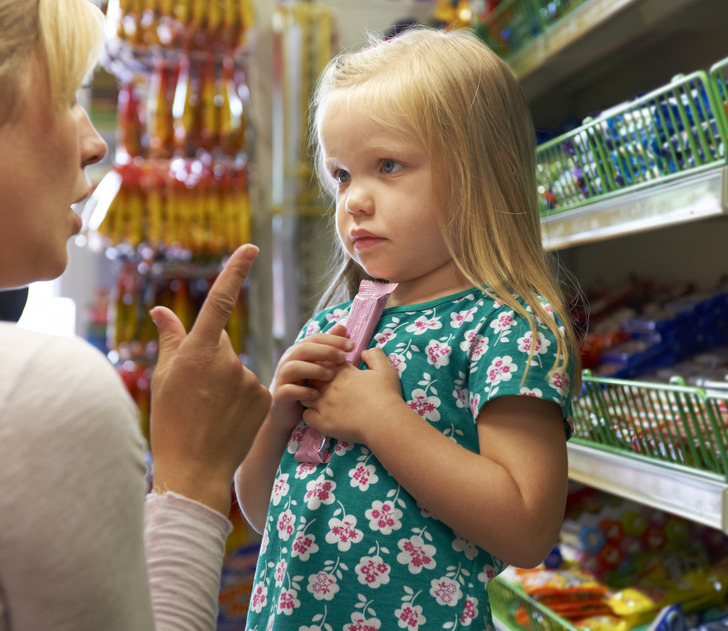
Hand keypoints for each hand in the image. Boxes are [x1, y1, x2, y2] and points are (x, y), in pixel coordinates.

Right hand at [148, 244, 270, 515]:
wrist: (195, 470)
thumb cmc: (170, 424)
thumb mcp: (163, 379)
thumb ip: (170, 340)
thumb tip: (161, 310)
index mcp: (198, 353)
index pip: (219, 302)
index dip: (235, 272)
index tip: (251, 248)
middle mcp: (228, 361)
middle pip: (221, 343)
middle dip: (210, 357)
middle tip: (195, 390)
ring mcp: (250, 380)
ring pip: (237, 368)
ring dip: (225, 381)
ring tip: (210, 411)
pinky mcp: (266, 398)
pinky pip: (252, 388)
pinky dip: (241, 398)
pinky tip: (228, 419)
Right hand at [269, 323, 351, 433]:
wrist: (287, 411)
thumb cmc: (307, 385)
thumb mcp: (318, 365)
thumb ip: (329, 346)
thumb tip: (342, 327)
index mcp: (299, 351)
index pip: (316, 339)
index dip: (334, 340)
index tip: (352, 346)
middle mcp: (289, 360)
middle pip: (304, 349)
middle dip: (325, 351)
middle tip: (343, 358)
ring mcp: (282, 377)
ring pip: (294, 367)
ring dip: (314, 369)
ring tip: (331, 375)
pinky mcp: (280, 394)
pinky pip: (289, 390)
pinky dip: (303, 392)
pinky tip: (317, 395)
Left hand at [302, 346, 402, 443]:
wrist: (385, 422)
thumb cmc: (386, 395)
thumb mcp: (385, 369)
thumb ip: (375, 355)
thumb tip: (365, 351)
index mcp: (343, 373)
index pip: (324, 361)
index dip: (326, 364)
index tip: (331, 369)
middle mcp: (329, 386)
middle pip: (311, 376)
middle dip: (314, 378)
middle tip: (323, 384)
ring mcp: (324, 405)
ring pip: (305, 395)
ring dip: (310, 396)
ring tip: (319, 400)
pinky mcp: (323, 422)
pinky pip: (306, 416)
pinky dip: (310, 415)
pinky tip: (318, 415)